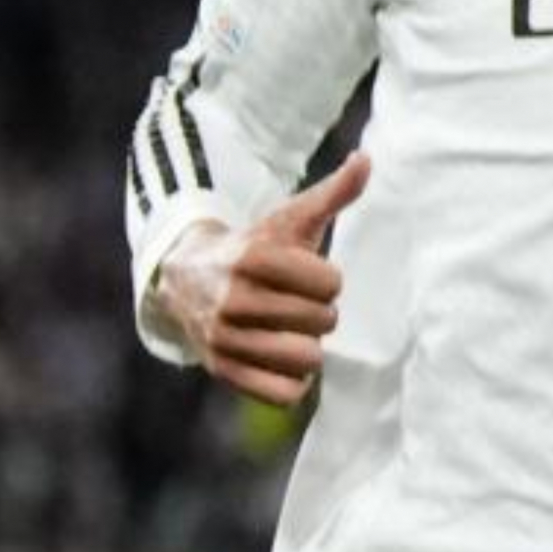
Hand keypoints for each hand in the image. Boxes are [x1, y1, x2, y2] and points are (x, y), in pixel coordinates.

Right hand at [154, 151, 370, 403]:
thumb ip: (332, 194)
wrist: (185, 278)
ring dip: (308, 347)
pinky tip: (282, 358)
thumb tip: (366, 158)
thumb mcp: (288, 219)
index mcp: (252, 257)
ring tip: (291, 331)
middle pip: (322, 321)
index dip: (328, 281)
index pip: (329, 284)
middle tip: (298, 304)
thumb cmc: (253, 248)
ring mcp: (225, 337)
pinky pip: (284, 393)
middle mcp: (234, 298)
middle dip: (319, 313)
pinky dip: (292, 380)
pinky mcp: (222, 369)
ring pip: (306, 360)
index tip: (310, 276)